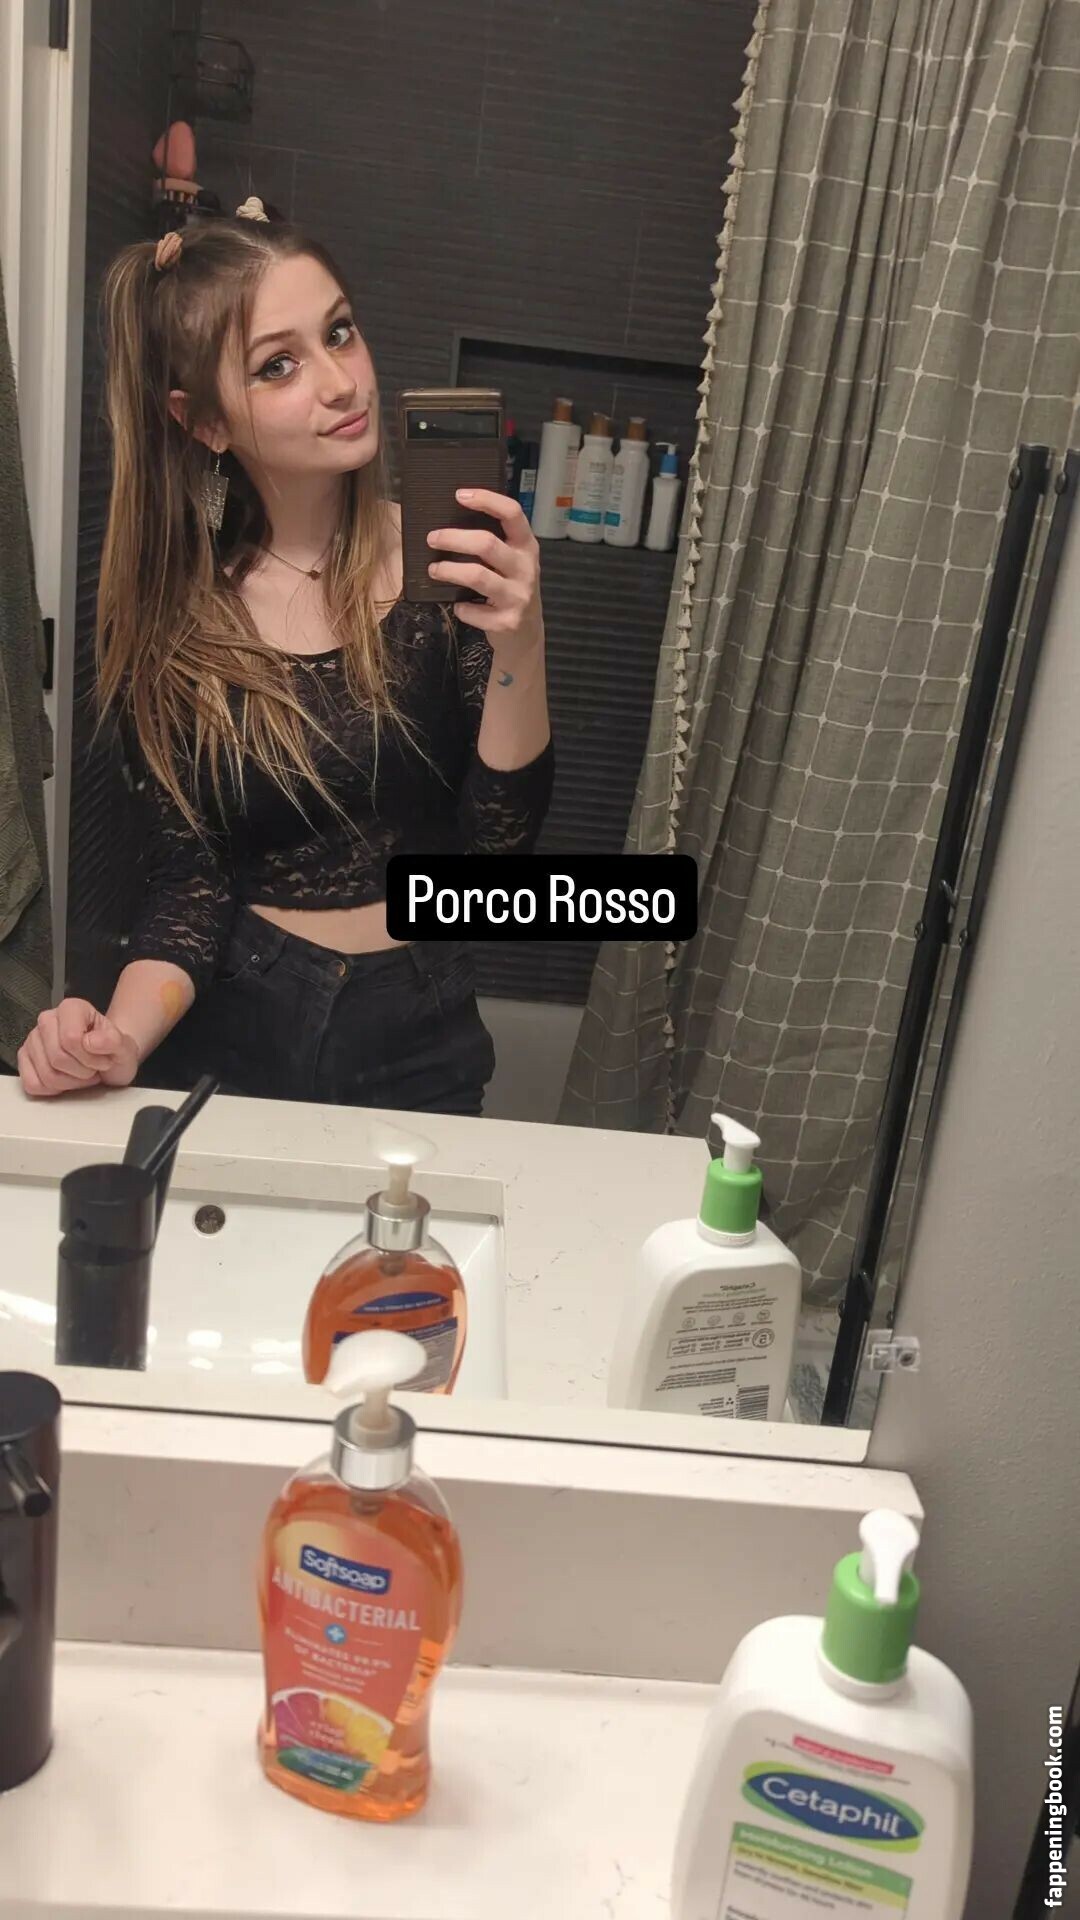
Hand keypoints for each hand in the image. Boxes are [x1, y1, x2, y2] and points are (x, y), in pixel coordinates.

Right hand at [17, 999, 139, 1097]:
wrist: (106, 1059)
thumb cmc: (112, 1051)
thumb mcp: (124, 1046)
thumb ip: (113, 1041)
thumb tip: (91, 1042)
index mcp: (71, 1008)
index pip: (71, 1039)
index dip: (90, 1058)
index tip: (103, 1059)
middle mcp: (47, 1019)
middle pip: (57, 1058)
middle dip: (81, 1072)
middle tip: (93, 1068)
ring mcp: (33, 1039)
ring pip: (46, 1074)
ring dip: (70, 1082)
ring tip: (81, 1073)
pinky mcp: (25, 1058)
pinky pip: (32, 1084)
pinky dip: (53, 1089)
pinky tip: (66, 1080)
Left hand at [428, 490, 543, 660]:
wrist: (526, 633)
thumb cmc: (510, 588)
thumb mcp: (511, 561)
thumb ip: (494, 543)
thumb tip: (451, 520)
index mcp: (526, 546)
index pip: (512, 513)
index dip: (487, 500)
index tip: (460, 495)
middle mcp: (526, 568)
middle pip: (487, 544)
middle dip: (454, 538)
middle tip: (432, 538)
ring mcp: (518, 596)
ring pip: (477, 575)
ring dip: (449, 570)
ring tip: (433, 569)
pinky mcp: (507, 621)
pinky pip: (472, 610)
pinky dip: (460, 608)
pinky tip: (458, 606)